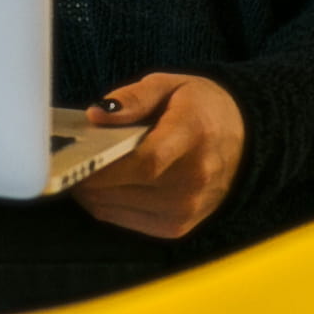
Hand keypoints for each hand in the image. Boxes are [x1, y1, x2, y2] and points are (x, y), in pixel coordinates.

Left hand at [72, 72, 242, 240]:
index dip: (101, 164)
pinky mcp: (175, 228)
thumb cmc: (200, 109)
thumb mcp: (169, 86)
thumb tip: (95, 115)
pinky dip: (105, 202)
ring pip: (112, 207)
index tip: (71, 155)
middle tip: (69, 156)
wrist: (245, 140)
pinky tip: (105, 183)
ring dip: (91, 190)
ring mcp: (185, 209)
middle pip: (122, 187)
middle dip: (85, 174)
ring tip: (86, 166)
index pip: (143, 162)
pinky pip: (121, 219)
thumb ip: (132, 98)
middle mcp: (193, 180)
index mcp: (194, 136)